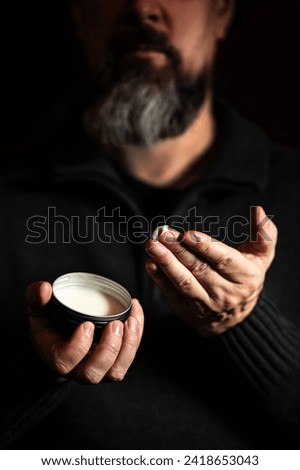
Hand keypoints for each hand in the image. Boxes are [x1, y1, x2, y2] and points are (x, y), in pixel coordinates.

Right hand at [26, 282, 143, 382]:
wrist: (61, 337)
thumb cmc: (49, 323)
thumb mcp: (38, 310)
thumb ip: (37, 298)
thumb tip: (45, 288)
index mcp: (56, 358)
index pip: (64, 361)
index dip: (78, 347)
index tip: (87, 325)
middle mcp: (77, 370)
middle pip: (93, 372)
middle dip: (108, 349)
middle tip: (115, 324)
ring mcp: (98, 370)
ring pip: (116, 371)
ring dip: (128, 347)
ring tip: (132, 321)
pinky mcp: (114, 363)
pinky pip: (128, 357)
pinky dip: (136, 338)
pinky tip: (136, 315)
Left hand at [145, 206, 276, 335]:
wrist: (236, 316)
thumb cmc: (246, 275)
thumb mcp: (262, 255)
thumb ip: (264, 233)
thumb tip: (258, 210)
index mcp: (246, 277)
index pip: (225, 261)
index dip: (206, 247)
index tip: (188, 234)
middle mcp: (226, 293)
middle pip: (200, 269)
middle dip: (179, 250)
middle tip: (163, 234)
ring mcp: (206, 305)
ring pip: (184, 283)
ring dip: (166, 263)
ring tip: (153, 246)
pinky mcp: (188, 310)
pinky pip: (172, 294)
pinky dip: (160, 279)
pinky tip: (151, 263)